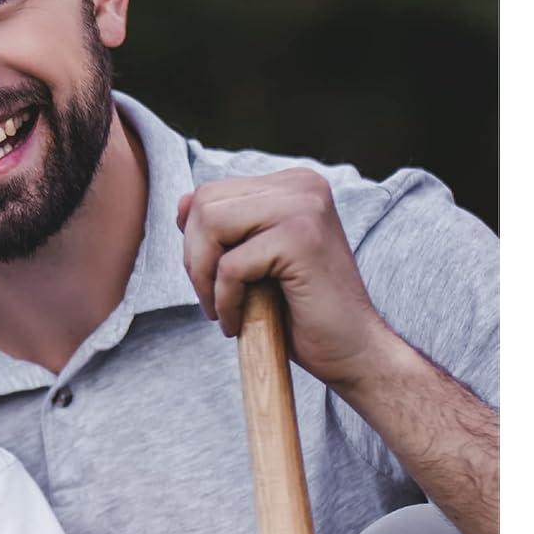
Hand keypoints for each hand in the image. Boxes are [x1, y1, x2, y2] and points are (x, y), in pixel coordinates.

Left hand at [176, 169, 395, 393]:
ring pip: (211, 226)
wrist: (351, 349)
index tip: (212, 280)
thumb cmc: (299, 311)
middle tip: (213, 299)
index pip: (209, 194)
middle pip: (205, 205)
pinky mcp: (301, 239)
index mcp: (292, 184)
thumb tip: (182, 202)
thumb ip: (221, 230)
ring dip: (204, 279)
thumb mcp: (251, 261)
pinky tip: (239, 323)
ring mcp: (305, 207)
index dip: (195, 242)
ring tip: (223, 310)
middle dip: (194, 259)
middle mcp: (302, 185)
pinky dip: (224, 302)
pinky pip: (229, 266)